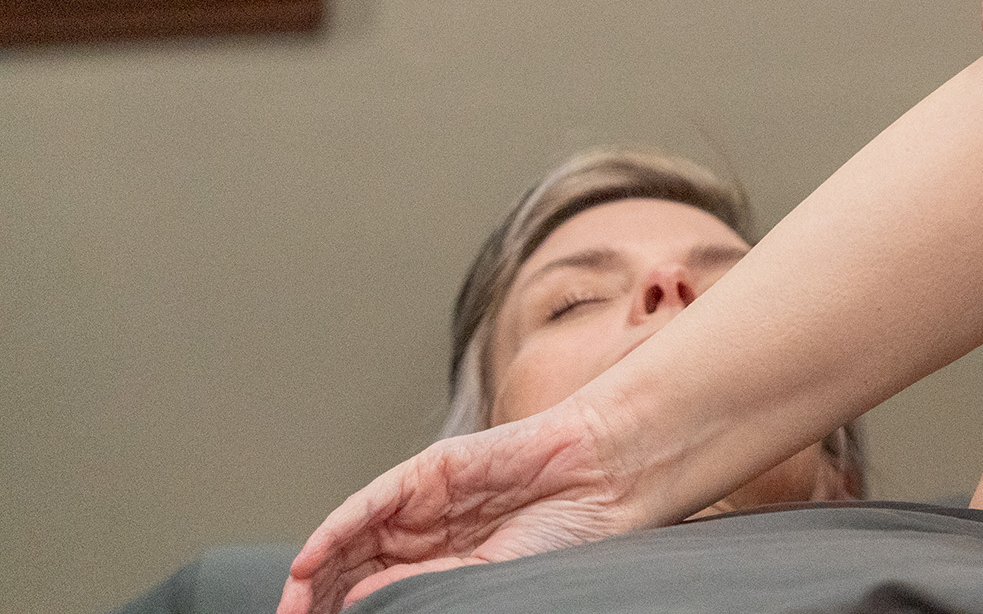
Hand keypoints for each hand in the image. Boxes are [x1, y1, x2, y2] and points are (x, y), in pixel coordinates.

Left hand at [276, 398, 646, 613]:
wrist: (600, 478)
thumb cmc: (563, 534)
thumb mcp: (488, 576)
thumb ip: (429, 584)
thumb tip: (361, 604)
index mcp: (443, 567)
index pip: (376, 595)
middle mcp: (425, 535)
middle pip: (353, 569)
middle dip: (318, 600)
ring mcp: (422, 504)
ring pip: (352, 538)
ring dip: (315, 574)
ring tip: (292, 606)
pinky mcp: (427, 473)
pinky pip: (369, 503)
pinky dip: (335, 531)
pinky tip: (309, 562)